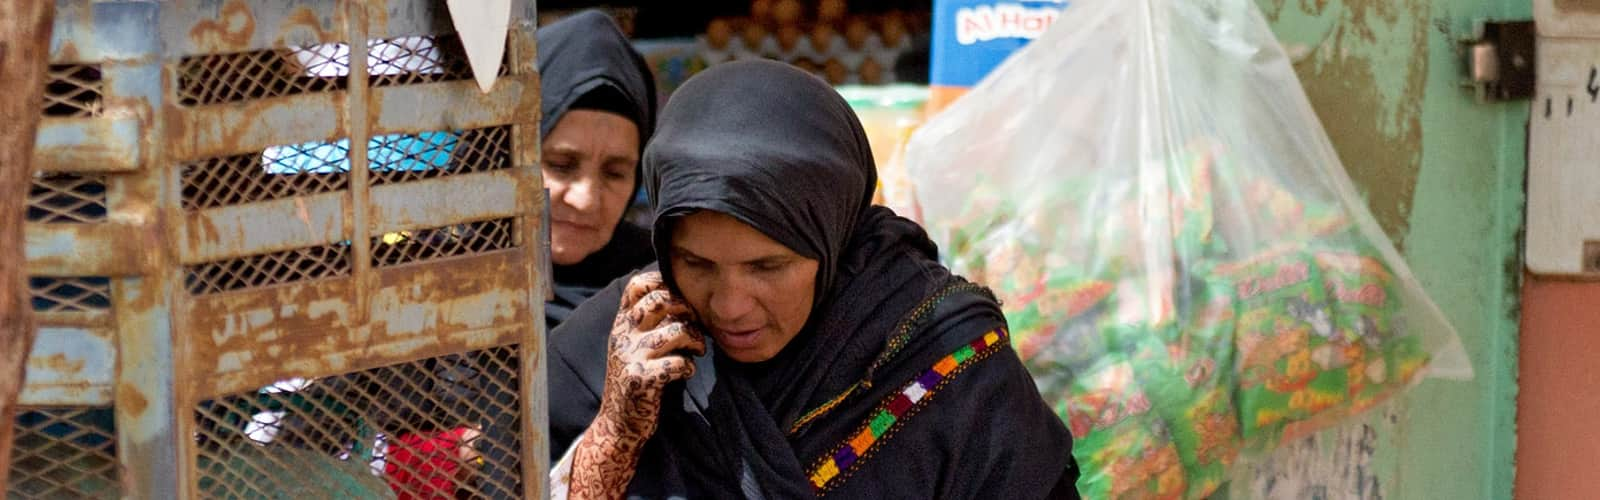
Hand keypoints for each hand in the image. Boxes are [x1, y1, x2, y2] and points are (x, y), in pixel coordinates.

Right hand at [571, 272, 705, 498]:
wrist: (618, 423)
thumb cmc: (636, 379)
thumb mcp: (632, 345)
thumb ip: (647, 322)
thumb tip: (681, 296)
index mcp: (622, 324)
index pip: (637, 285)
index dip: (663, 282)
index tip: (681, 297)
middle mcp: (623, 335)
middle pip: (660, 301)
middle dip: (686, 309)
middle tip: (695, 325)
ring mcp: (631, 357)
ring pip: (675, 331)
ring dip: (695, 339)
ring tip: (698, 350)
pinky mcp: (642, 380)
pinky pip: (677, 363)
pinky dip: (689, 366)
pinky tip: (686, 371)